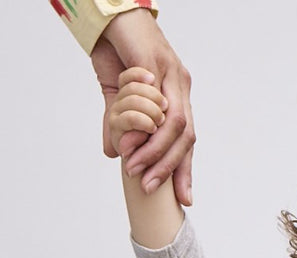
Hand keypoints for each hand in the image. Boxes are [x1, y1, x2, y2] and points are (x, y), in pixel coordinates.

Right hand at [90, 10, 194, 204]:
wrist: (109, 14)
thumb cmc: (116, 50)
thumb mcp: (116, 94)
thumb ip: (118, 124)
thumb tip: (115, 154)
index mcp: (176, 97)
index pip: (186, 141)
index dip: (185, 171)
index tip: (184, 200)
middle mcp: (180, 86)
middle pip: (186, 136)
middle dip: (169, 167)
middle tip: (151, 187)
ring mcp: (172, 73)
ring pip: (175, 122)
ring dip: (156, 149)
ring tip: (137, 166)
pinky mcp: (155, 61)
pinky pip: (157, 99)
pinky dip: (147, 121)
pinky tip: (135, 137)